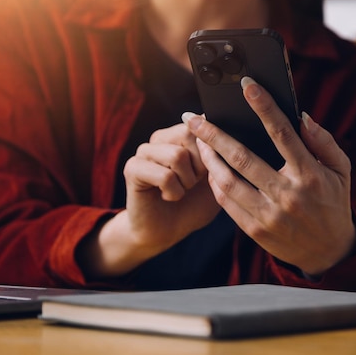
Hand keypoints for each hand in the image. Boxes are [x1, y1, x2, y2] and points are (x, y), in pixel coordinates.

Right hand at [80, 124, 220, 277]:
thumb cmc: (195, 204)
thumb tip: (222, 133)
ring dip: (187, 181)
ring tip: (182, 190)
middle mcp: (161, 137)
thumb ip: (222, 156)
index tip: (207, 171)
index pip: (202, 123)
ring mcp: (145, 151)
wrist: (169, 231)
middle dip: (200, 165)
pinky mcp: (133, 168)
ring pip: (177, 155)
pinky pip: (164, 175)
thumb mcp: (218, 179)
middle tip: (193, 182)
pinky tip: (169, 197)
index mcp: (181, 134)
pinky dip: (174, 192)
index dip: (211, 151)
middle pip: (189, 134)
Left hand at [182, 77, 355, 276]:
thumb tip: (302, 117)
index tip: (247, 85)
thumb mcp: (342, 171)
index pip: (282, 133)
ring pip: (228, 182)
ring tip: (198, 142)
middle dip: (214, 134)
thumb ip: (324, 142)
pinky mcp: (256, 230)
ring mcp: (269, 215)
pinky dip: (215, 184)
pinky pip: (227, 204)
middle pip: (242, 157)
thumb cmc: (334, 204)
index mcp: (310, 175)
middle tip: (194, 118)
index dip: (264, 106)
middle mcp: (288, 195)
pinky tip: (211, 169)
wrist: (328, 253)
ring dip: (208, 159)